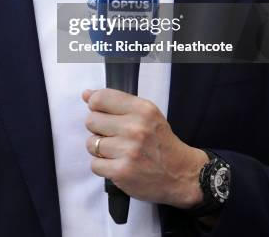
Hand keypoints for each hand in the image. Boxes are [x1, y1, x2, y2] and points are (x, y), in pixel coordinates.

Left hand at [83, 88, 207, 207]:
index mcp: (142, 109)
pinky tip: (117, 164)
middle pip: (92, 121)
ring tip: (117, 151)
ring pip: (91, 144)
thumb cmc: (161, 142)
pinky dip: (103, 166)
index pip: (102, 98)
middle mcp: (135, 128)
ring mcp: (128, 151)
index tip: (99, 111)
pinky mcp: (121, 172)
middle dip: (98, 129)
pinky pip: (94, 165)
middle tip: (113, 135)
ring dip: (100, 149)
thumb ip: (117, 102)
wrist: (181, 174)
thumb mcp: (147, 114)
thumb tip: (86, 95)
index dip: (95, 105)